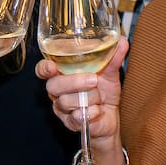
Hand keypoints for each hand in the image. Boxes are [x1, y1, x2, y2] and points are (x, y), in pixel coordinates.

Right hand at [36, 36, 128, 160]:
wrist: (111, 116)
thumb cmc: (105, 90)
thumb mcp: (110, 73)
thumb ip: (113, 57)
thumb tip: (122, 41)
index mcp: (62, 75)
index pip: (43, 70)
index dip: (43, 68)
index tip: (52, 67)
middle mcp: (58, 91)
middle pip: (53, 86)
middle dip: (74, 82)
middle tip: (93, 80)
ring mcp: (62, 108)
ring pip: (65, 101)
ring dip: (89, 98)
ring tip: (100, 97)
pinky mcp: (70, 123)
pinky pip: (76, 117)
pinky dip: (91, 112)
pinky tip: (98, 110)